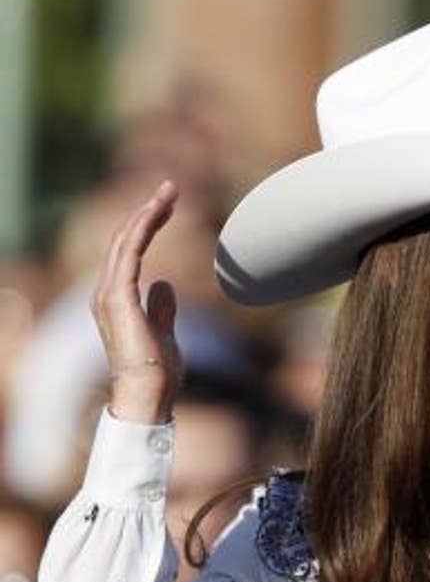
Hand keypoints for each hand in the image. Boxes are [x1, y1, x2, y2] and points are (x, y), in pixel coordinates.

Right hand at [91, 181, 183, 424]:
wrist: (150, 393)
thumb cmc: (157, 372)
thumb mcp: (164, 331)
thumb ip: (162, 308)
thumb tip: (165, 285)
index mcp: (117, 299)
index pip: (130, 252)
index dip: (148, 227)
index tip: (168, 206)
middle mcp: (106, 293)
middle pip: (125, 241)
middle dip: (147, 212)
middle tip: (171, 188)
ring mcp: (108, 295)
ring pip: (124, 242)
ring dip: (145, 215)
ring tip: (167, 193)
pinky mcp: (118, 298)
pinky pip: (128, 255)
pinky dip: (141, 231)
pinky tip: (155, 213)